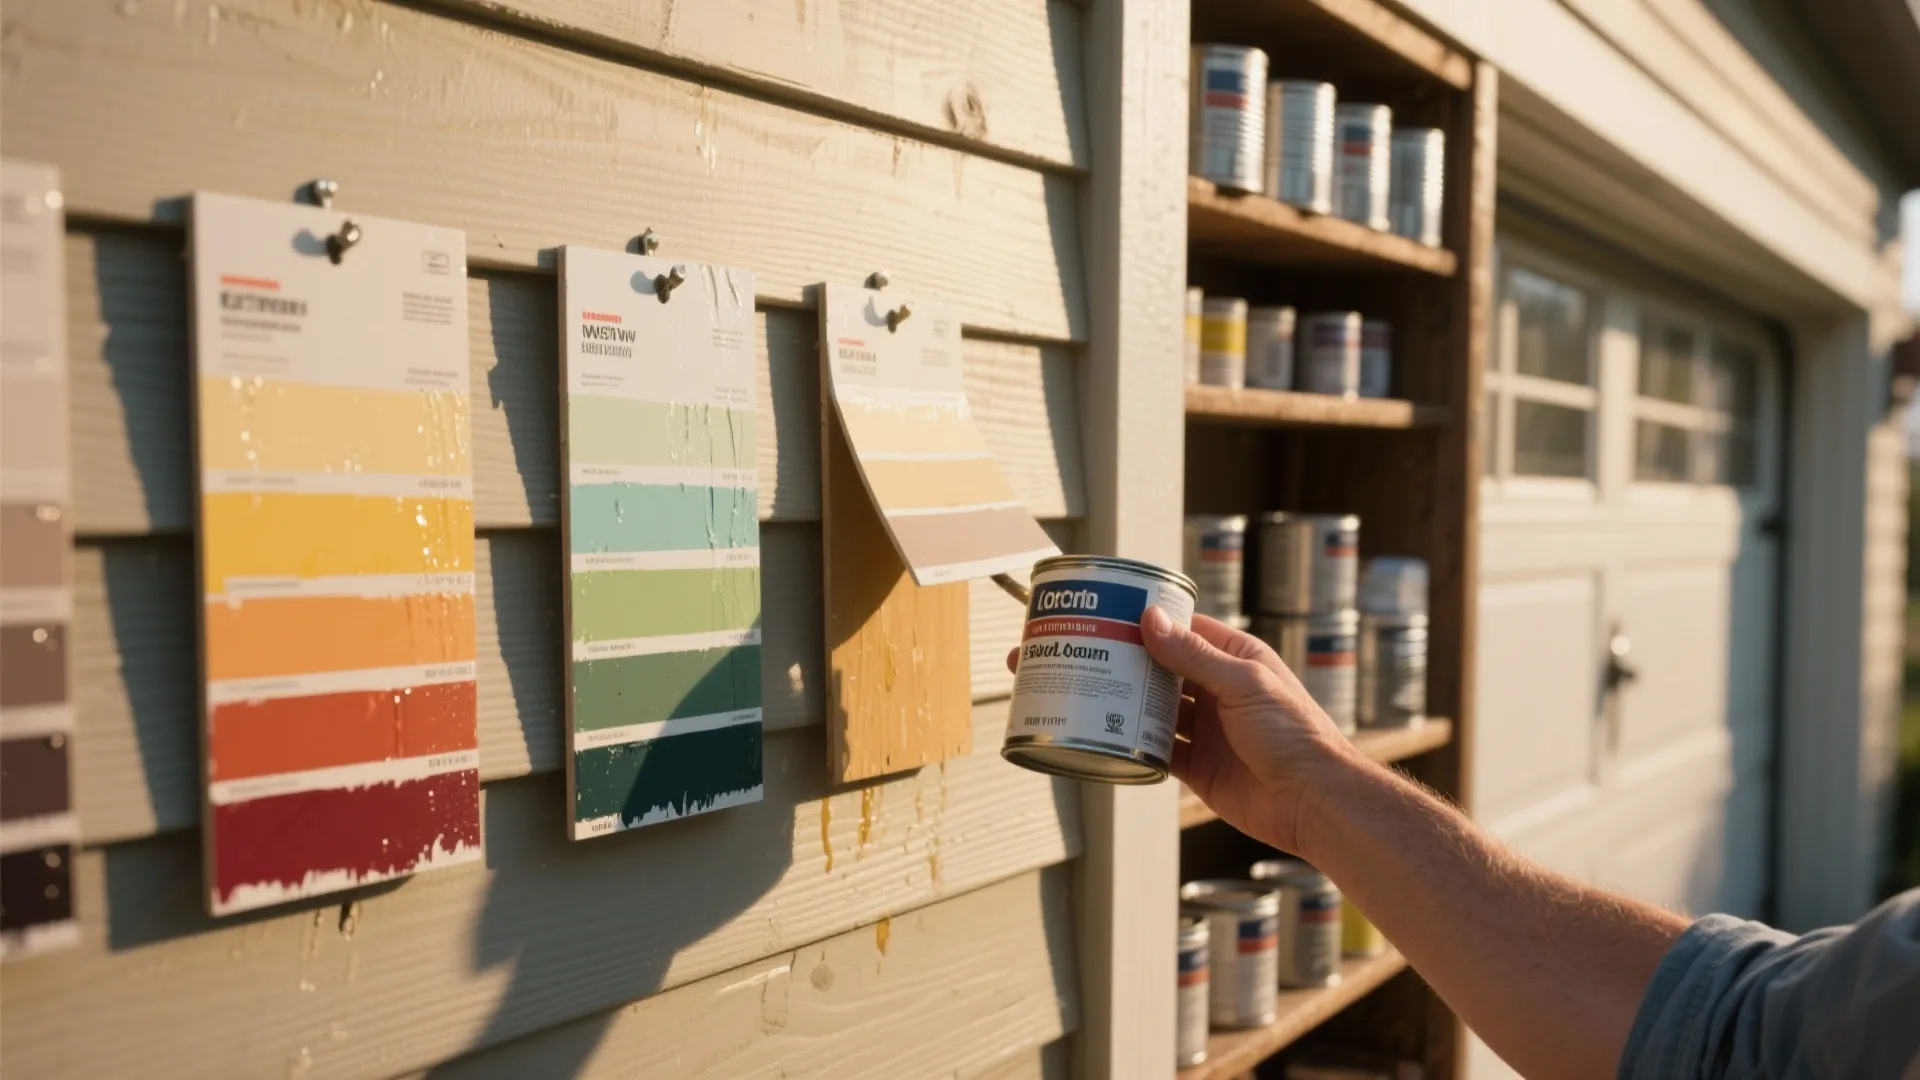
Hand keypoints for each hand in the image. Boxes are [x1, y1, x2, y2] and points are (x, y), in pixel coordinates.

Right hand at [1012, 608, 1356, 853]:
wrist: (1314, 802)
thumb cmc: (1294, 734)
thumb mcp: (1243, 685)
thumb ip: (1195, 656)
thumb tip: (1150, 620)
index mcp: (1235, 659)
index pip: (1184, 630)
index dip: (1147, 621)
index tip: (1106, 613)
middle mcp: (1217, 691)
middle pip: (1160, 669)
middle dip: (1122, 662)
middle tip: (1077, 652)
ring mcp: (1206, 729)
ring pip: (1153, 709)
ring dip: (1121, 703)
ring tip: (1079, 691)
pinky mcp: (1198, 767)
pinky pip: (1156, 751)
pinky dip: (1132, 745)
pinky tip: (1103, 737)